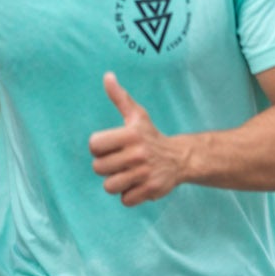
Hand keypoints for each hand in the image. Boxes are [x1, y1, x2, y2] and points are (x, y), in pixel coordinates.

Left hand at [90, 73, 187, 206]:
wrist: (180, 158)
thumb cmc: (150, 136)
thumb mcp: (137, 115)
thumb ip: (119, 97)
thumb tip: (107, 76)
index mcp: (131, 134)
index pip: (94, 145)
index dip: (99, 148)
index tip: (111, 147)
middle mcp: (138, 153)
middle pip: (99, 168)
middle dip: (107, 167)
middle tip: (121, 161)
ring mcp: (145, 173)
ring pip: (109, 186)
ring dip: (117, 182)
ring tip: (128, 173)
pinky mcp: (151, 190)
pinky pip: (125, 199)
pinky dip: (129, 194)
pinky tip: (138, 184)